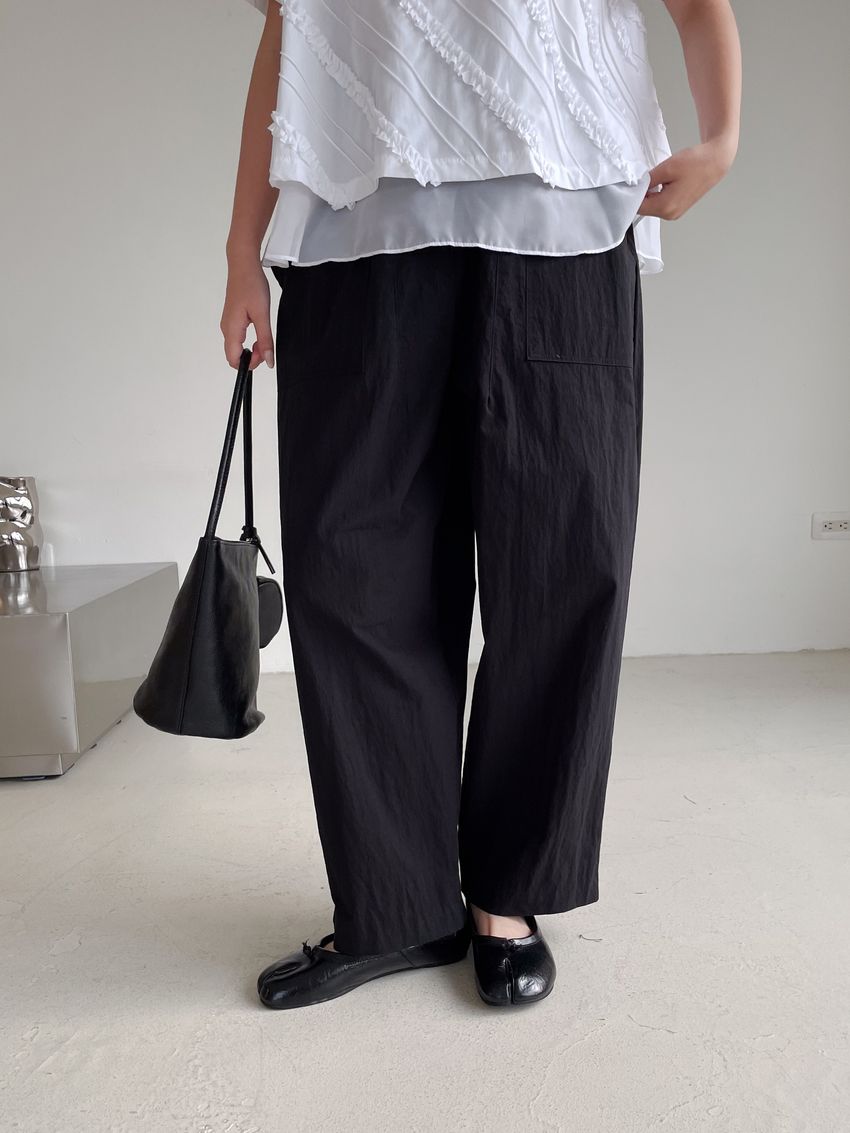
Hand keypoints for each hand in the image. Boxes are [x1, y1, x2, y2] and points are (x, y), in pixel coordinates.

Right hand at [220, 253, 274, 370]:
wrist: (243, 265)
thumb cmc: (251, 285)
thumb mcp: (262, 315)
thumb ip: (265, 340)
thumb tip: (268, 361)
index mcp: (232, 329)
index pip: (233, 360)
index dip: (249, 364)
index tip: (263, 355)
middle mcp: (226, 328)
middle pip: (234, 355)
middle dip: (251, 357)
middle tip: (265, 345)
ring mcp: (228, 323)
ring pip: (236, 346)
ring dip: (250, 348)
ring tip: (263, 336)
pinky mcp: (232, 318)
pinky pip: (237, 337)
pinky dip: (248, 340)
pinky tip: (258, 328)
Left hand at [637, 137, 735, 220]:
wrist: (715, 162)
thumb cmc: (695, 163)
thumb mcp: (666, 168)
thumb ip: (647, 181)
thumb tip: (636, 187)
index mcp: (665, 207)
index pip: (638, 206)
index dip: (633, 193)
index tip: (634, 182)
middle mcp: (670, 214)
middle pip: (644, 207)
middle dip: (643, 192)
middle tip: (650, 175)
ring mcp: (674, 213)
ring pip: (652, 205)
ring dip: (651, 192)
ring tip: (662, 177)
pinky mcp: (678, 208)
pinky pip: (660, 203)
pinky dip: (658, 193)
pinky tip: (666, 181)